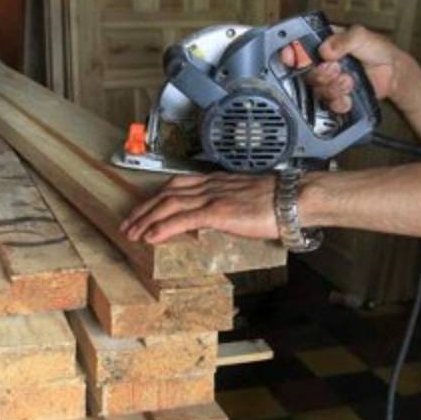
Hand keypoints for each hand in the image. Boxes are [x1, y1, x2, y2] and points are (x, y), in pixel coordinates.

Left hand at [119, 173, 277, 243]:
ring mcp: (212, 197)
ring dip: (147, 220)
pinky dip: (164, 227)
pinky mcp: (218, 211)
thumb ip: (229, 205)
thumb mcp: (246, 200)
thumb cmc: (278, 202)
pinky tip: (151, 238)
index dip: (155, 197)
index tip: (142, 210)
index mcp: (216, 181)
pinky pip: (183, 218)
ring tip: (132, 234)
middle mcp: (209, 185)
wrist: (293, 198)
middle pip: (166, 193)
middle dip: (143, 209)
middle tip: (127, 225)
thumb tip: (220, 218)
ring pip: (169, 204)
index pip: (176, 185)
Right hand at [281, 25, 406, 113]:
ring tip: (349, 81)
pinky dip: (339, 102)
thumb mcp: (361, 35)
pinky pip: (329, 104)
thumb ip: (344, 39)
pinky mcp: (337, 96)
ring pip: (318, 90)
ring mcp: (329, 80)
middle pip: (307, 73)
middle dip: (322, 74)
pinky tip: (348, 96)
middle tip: (337, 69)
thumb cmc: (378, 49)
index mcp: (324, 43)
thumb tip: (326, 49)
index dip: (289, 53)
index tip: (289, 58)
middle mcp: (323, 63)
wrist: (393, 73)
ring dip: (333, 88)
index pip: (298, 47)